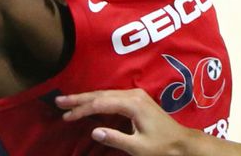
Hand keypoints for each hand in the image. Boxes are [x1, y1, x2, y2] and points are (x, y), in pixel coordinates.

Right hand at [56, 89, 189, 154]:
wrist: (182, 143)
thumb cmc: (161, 147)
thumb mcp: (138, 147)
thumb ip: (115, 139)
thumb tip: (94, 131)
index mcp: (133, 104)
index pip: (100, 104)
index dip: (81, 110)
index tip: (66, 116)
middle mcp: (133, 94)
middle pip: (100, 94)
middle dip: (78, 99)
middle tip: (58, 101)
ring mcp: (135, 95)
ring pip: (105, 94)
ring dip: (86, 98)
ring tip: (67, 101)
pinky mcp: (136, 99)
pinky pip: (111, 96)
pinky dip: (96, 99)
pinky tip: (87, 102)